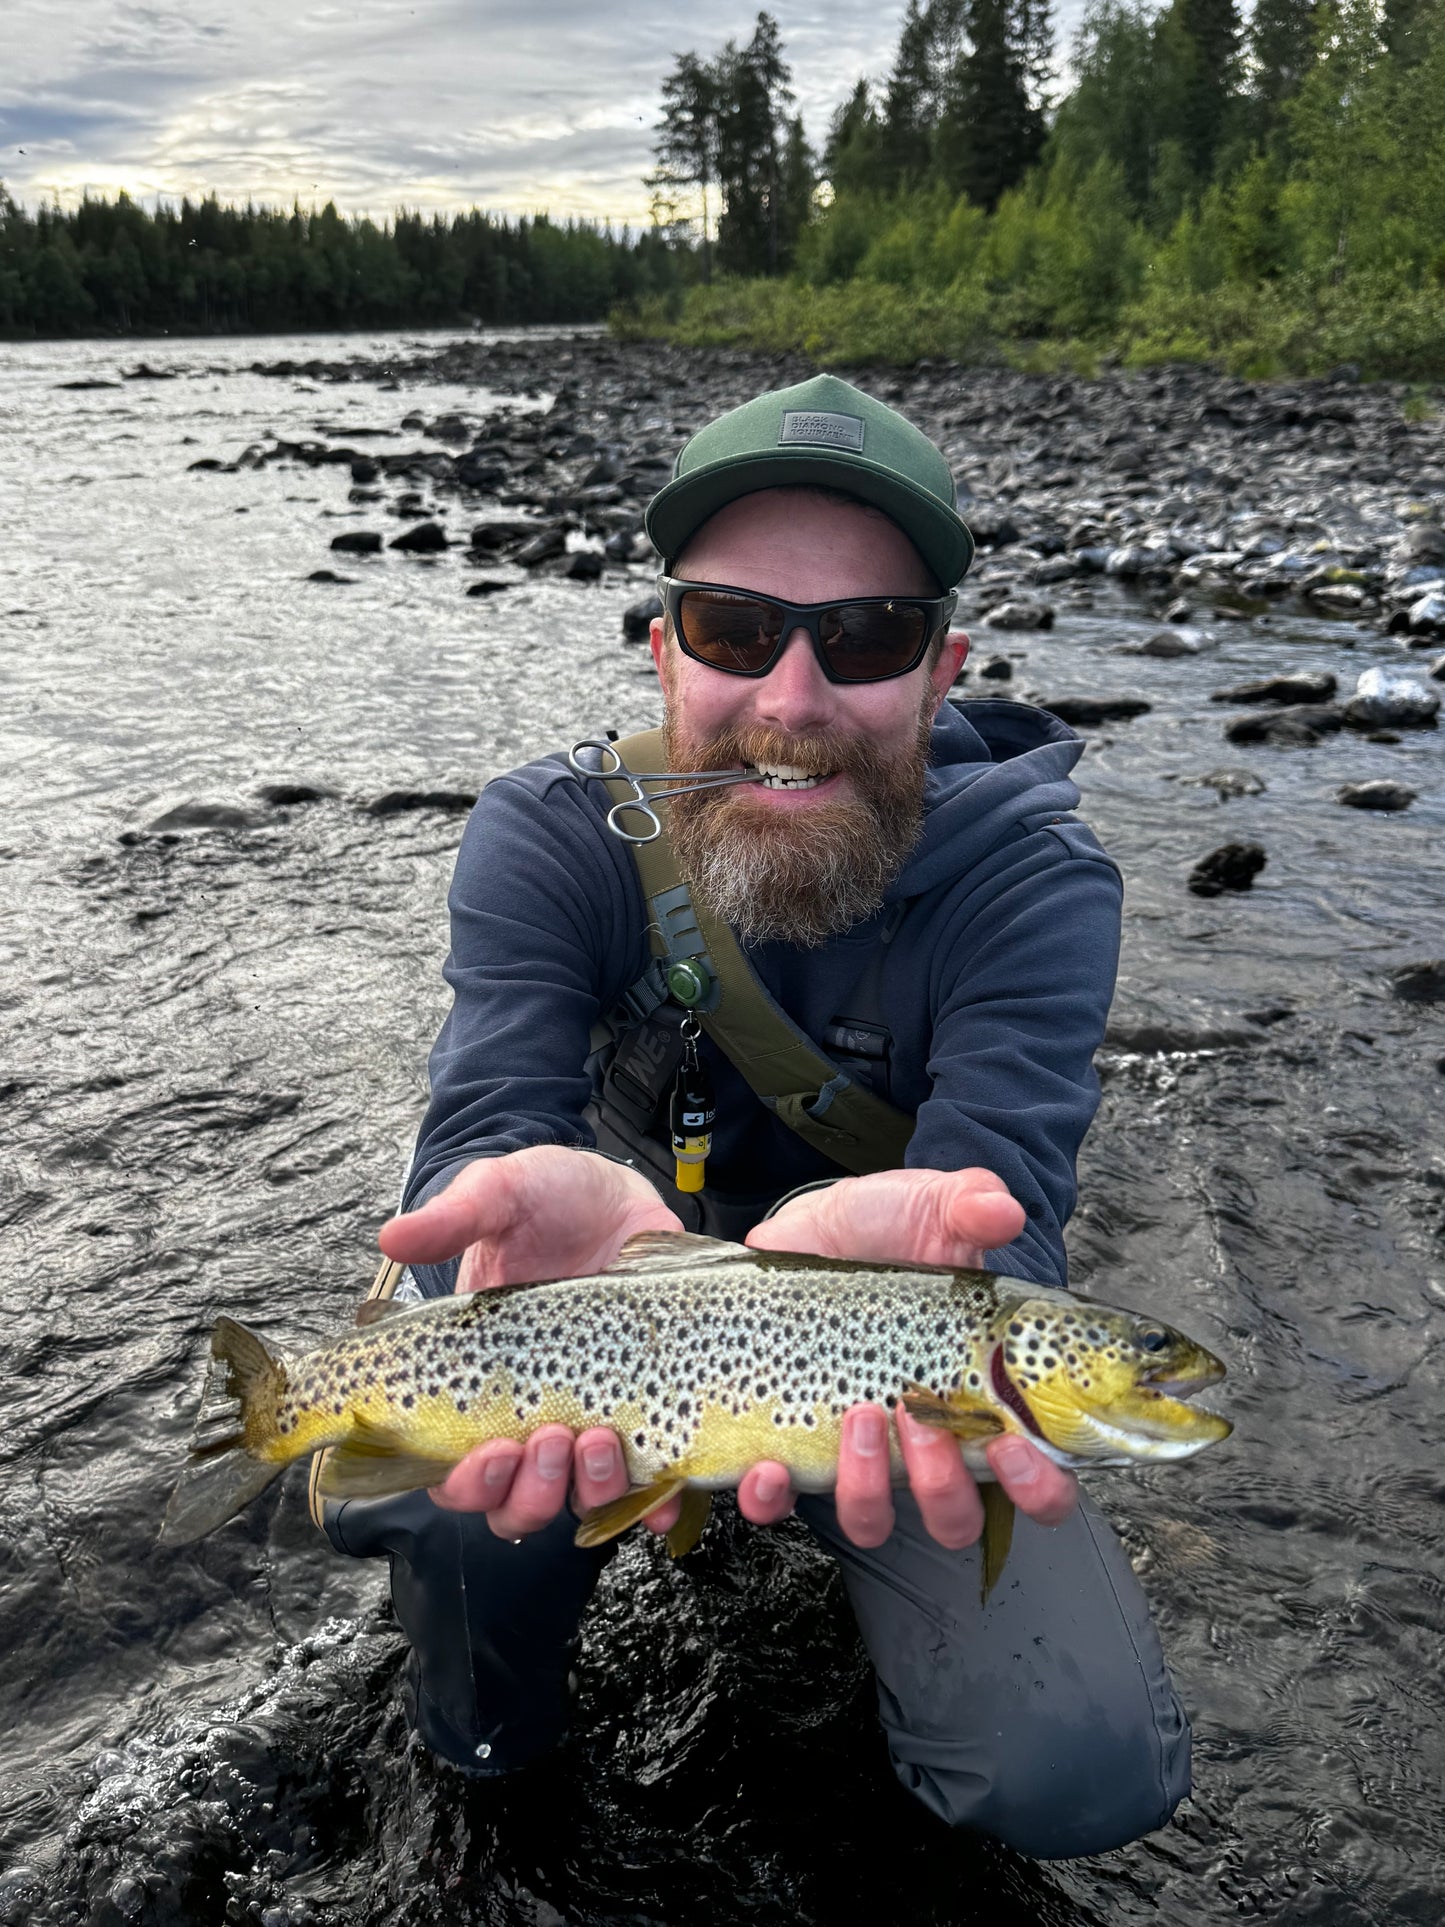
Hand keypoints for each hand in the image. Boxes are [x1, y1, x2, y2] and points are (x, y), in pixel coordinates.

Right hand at [379, 1145, 683, 1535]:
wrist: (618, 1190)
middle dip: (531, 1492)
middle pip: (517, 1502)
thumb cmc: (547, 1196)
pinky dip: (658, 1498)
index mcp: (478, 1378)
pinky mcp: (650, 1405)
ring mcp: (594, 1411)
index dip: (467, 1482)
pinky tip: (668, 1485)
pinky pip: (651, 1478)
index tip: (491, 1450)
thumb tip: (392, 1238)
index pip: (454, 1468)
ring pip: (580, 1499)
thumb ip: (453, 1218)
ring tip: (602, 1440)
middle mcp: (532, 1410)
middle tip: (553, 1437)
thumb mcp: (501, 1194)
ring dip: (590, 1489)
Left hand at [735, 1166, 1078, 1546]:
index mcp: (981, 1398)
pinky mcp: (793, 1437)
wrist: (818, 1223)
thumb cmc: (893, 1225)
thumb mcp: (936, 1205)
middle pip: (955, 1516)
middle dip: (942, 1486)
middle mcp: (926, 1440)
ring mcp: (859, 1448)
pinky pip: (781, 1502)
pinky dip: (772, 1499)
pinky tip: (768, 1467)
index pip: (1037, 1482)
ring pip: (873, 1519)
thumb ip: (973, 1204)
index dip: (1036, 1487)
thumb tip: (1000, 1210)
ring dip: (867, 1488)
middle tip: (921, 1420)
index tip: (1011, 1447)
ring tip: (859, 1414)